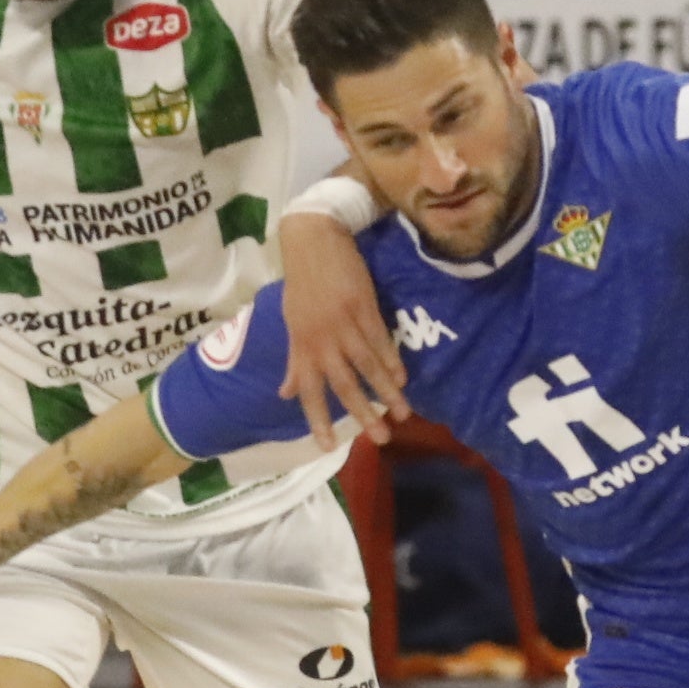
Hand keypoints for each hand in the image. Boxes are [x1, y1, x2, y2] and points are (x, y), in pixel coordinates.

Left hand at [275, 207, 405, 442]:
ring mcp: (344, 324)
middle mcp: (322, 340)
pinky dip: (392, 361)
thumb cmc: (302, 283)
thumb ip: (294, 361)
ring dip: (387, 393)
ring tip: (403, 414)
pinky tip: (403, 379)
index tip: (329, 447)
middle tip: (381, 440)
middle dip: (363, 414)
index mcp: (303, 346)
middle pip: (344, 385)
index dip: (318, 420)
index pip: (310, 391)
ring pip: (368, 366)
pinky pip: (380, 340)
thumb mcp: (291, 323)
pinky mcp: (364, 307)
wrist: (313, 240)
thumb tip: (286, 393)